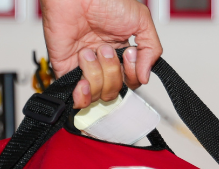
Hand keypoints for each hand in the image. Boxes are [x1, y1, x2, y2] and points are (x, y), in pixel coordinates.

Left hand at [39, 0, 162, 108]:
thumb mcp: (141, 20)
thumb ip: (152, 50)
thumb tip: (145, 77)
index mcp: (120, 53)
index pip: (131, 82)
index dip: (132, 75)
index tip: (128, 54)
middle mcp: (103, 63)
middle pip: (114, 91)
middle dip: (113, 73)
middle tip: (106, 50)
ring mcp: (84, 67)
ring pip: (97, 94)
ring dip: (96, 74)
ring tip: (89, 51)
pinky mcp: (66, 70)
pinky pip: (77, 97)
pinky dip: (83, 95)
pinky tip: (83, 81)